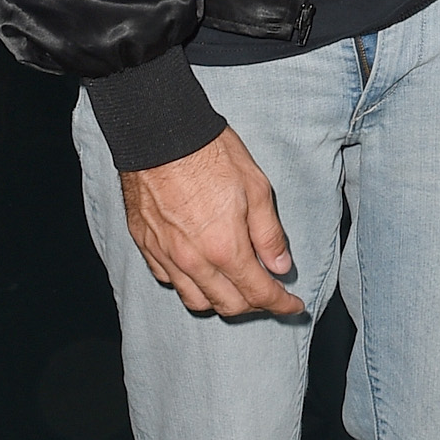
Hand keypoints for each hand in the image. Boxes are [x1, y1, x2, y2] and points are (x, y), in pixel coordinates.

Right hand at [121, 127, 301, 318]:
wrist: (158, 133)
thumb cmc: (209, 154)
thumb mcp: (256, 188)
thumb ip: (268, 234)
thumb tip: (280, 266)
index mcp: (224, 248)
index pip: (258, 293)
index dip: (281, 303)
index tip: (293, 305)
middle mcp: (192, 261)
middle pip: (228, 305)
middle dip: (254, 305)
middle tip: (269, 293)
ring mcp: (165, 255)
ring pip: (195, 300)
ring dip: (221, 301)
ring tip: (236, 287)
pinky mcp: (146, 246)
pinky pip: (169, 281)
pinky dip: (189, 284)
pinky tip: (201, 270)